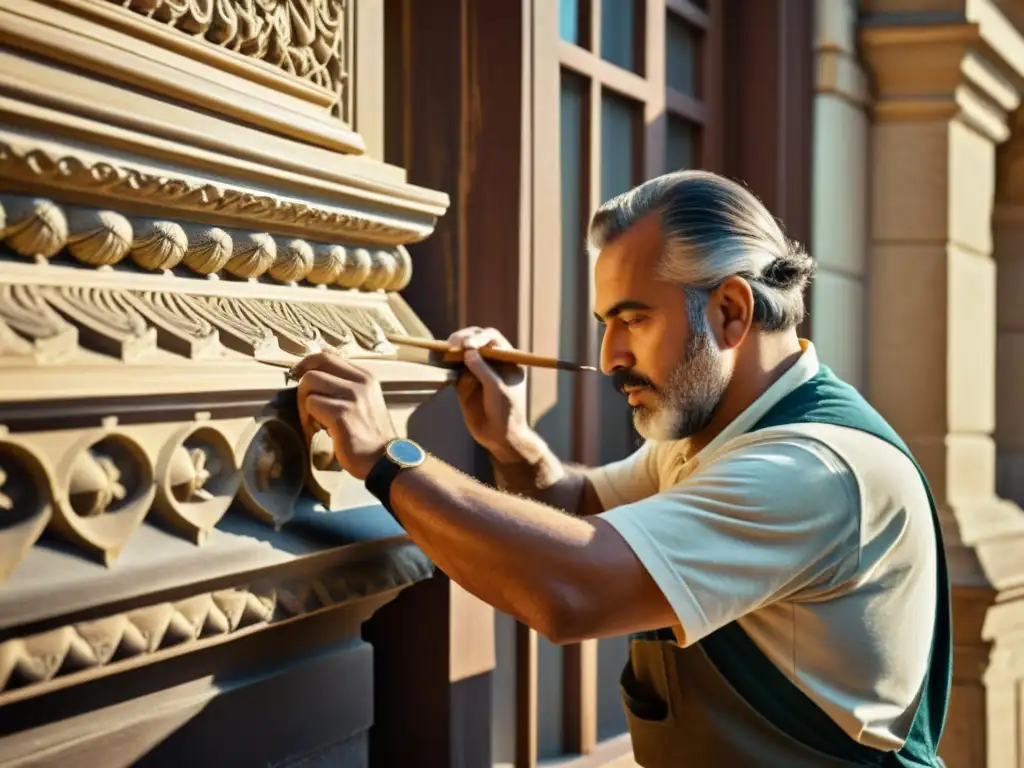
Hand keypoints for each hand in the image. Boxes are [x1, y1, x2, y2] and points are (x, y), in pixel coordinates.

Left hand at [291, 351, 397, 479]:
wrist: (385, 459)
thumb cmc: (371, 433)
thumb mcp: (365, 401)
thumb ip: (345, 385)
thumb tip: (317, 368)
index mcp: (365, 377)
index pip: (327, 356)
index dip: (307, 364)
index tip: (299, 377)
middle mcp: (360, 382)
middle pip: (314, 369)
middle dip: (302, 388)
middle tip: (306, 408)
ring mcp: (352, 397)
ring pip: (309, 385)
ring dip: (304, 405)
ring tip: (313, 421)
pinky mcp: (342, 414)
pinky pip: (312, 405)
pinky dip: (308, 419)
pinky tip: (317, 431)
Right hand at [447, 326, 537, 464]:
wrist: (499, 437)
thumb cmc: (506, 412)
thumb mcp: (498, 389)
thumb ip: (483, 370)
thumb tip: (467, 351)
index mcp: (506, 358)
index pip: (491, 338)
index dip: (479, 337)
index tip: (467, 346)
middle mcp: (491, 361)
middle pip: (474, 340)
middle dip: (463, 339)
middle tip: (452, 344)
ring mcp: (476, 371)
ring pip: (461, 353)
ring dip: (452, 350)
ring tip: (444, 352)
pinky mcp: (463, 383)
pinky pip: (453, 369)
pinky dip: (446, 365)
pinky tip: (439, 363)